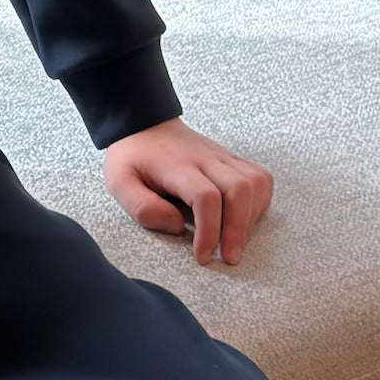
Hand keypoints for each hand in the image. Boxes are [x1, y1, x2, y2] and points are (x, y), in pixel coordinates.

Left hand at [102, 116, 272, 268]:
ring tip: (235, 240)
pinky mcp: (232, 159)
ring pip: (255, 183)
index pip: (206, 197)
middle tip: (228, 258)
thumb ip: (142, 207)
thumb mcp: (119, 181)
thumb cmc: (132, 157)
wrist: (144, 122)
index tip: (202, 256)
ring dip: (251, 217)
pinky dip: (260, 202)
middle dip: (238, 229)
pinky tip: (244, 219)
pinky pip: (260, 178)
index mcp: (177, 166)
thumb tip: (179, 226)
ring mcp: (222, 157)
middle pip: (239, 190)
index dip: (209, 231)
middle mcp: (206, 159)